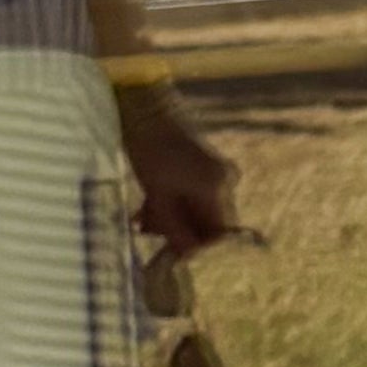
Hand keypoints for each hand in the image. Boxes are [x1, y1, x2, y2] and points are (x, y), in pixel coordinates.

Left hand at [124, 94, 238, 262]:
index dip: (196, 244)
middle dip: (178, 229)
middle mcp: (224, 182)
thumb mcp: (158, 196)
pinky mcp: (204, 165)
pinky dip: (174, 201)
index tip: (170, 249)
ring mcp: (216, 172)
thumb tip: (185, 255)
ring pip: (197, 207)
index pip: (218, 231)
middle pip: (207, 220)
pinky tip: (150, 203)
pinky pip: (194, 193)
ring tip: (142, 218)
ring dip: (172, 216)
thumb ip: (173, 228)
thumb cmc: (151, 152)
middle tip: (147, 230)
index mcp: (217, 189)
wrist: (148, 111)